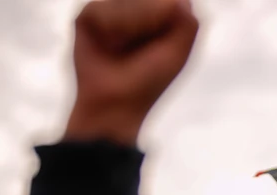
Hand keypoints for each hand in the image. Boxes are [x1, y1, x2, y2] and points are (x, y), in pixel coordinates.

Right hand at [64, 0, 198, 144]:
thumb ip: (187, 21)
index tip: (161, 43)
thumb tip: (177, 1)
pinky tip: (108, 46)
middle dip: (148, 20)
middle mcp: (134, 7)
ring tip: (122, 49)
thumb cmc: (149, 79)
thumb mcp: (177, 52)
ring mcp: (111, 10)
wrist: (117, 102)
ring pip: (124, 0)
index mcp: (159, 14)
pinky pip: (100, 9)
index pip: (170, 1)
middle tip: (142, 48)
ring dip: (129, 27)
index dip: (164, 17)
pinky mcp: (88, 16)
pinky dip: (110, 31)